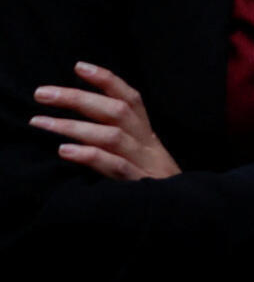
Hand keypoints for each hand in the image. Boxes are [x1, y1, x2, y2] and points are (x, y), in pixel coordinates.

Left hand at [30, 62, 179, 179]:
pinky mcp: (139, 184)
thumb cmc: (153, 184)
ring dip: (74, 126)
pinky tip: (66, 151)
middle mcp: (147, 144)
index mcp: (147, 135)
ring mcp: (144, 163)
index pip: (130, 99)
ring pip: (112, 136)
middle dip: (78, 98)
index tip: (79, 67)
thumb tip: (80, 121)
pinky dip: (91, 156)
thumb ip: (120, 139)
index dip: (107, 80)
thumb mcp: (142, 157)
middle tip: (43, 93)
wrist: (182, 214)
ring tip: (42, 122)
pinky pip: (115, 166)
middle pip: (117, 111)